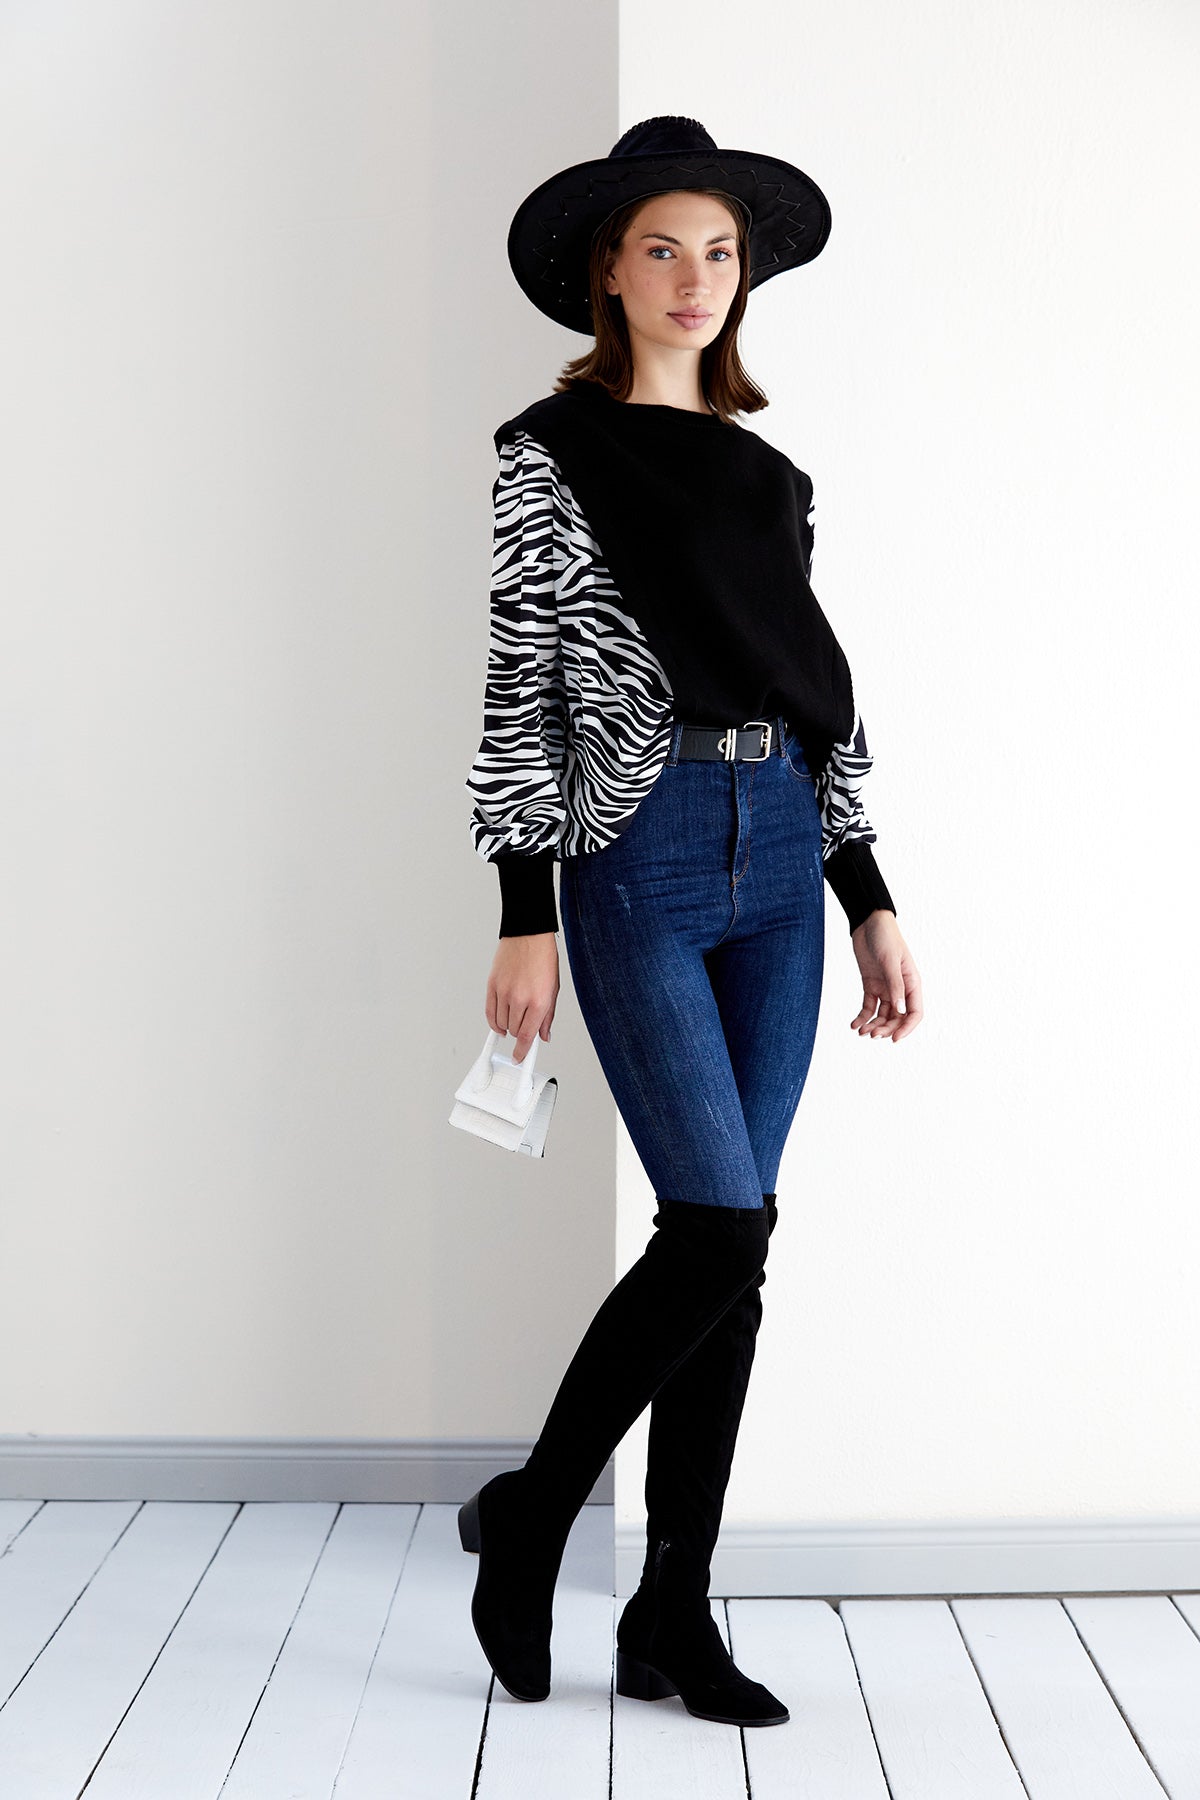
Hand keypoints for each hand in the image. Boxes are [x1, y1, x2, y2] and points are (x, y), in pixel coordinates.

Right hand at [487, 933, 559, 1062]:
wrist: (528, 935)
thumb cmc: (543, 958)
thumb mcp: (554, 989)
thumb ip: (548, 1016)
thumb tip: (544, 1035)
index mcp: (539, 1001)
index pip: (528, 1036)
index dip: (523, 1052)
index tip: (521, 1058)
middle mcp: (520, 998)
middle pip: (515, 1031)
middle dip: (520, 1033)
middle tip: (525, 1026)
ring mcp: (504, 992)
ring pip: (502, 1024)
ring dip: (508, 1026)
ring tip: (516, 1016)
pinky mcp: (492, 985)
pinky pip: (489, 1012)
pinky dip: (494, 1022)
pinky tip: (499, 1023)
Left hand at [849, 910, 922, 1042]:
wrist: (868, 922)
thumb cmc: (885, 936)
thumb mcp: (890, 960)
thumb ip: (895, 985)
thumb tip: (900, 1010)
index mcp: (912, 983)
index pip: (915, 1013)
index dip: (907, 1028)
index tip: (894, 1039)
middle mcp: (900, 988)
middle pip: (897, 1017)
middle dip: (886, 1029)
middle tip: (871, 1035)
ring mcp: (885, 987)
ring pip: (882, 1015)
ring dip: (873, 1025)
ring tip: (860, 1031)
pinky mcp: (871, 985)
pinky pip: (868, 1006)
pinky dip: (862, 1016)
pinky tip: (854, 1024)